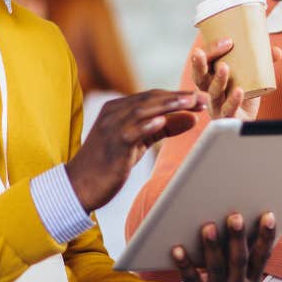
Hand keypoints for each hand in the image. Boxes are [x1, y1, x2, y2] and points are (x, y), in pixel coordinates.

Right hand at [65, 89, 209, 211]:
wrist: (79, 186)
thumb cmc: (109, 164)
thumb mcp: (139, 142)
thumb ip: (164, 128)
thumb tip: (192, 118)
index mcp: (118, 109)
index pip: (152, 96)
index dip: (177, 96)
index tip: (200, 98)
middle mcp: (113, 112)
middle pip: (150, 98)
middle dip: (178, 97)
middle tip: (202, 97)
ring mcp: (111, 127)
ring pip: (142, 110)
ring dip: (168, 105)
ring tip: (189, 102)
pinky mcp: (112, 144)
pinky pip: (130, 131)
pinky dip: (146, 124)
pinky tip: (162, 121)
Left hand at [162, 212, 274, 281]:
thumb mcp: (232, 275)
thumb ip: (236, 253)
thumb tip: (236, 218)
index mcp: (251, 281)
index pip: (262, 256)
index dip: (267, 237)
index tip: (269, 216)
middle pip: (239, 260)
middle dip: (238, 237)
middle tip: (236, 216)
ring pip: (216, 268)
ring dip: (213, 246)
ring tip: (208, 227)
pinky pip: (191, 278)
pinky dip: (184, 263)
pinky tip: (178, 249)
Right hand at [190, 37, 281, 120]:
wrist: (246, 120)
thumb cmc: (242, 96)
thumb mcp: (249, 76)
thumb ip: (261, 63)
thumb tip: (276, 51)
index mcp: (211, 78)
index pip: (204, 62)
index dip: (210, 50)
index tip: (227, 40)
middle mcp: (209, 91)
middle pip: (199, 77)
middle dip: (197, 64)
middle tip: (199, 53)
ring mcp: (216, 105)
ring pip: (212, 93)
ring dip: (217, 80)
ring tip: (224, 68)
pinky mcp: (227, 117)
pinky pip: (227, 109)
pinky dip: (233, 101)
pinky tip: (239, 91)